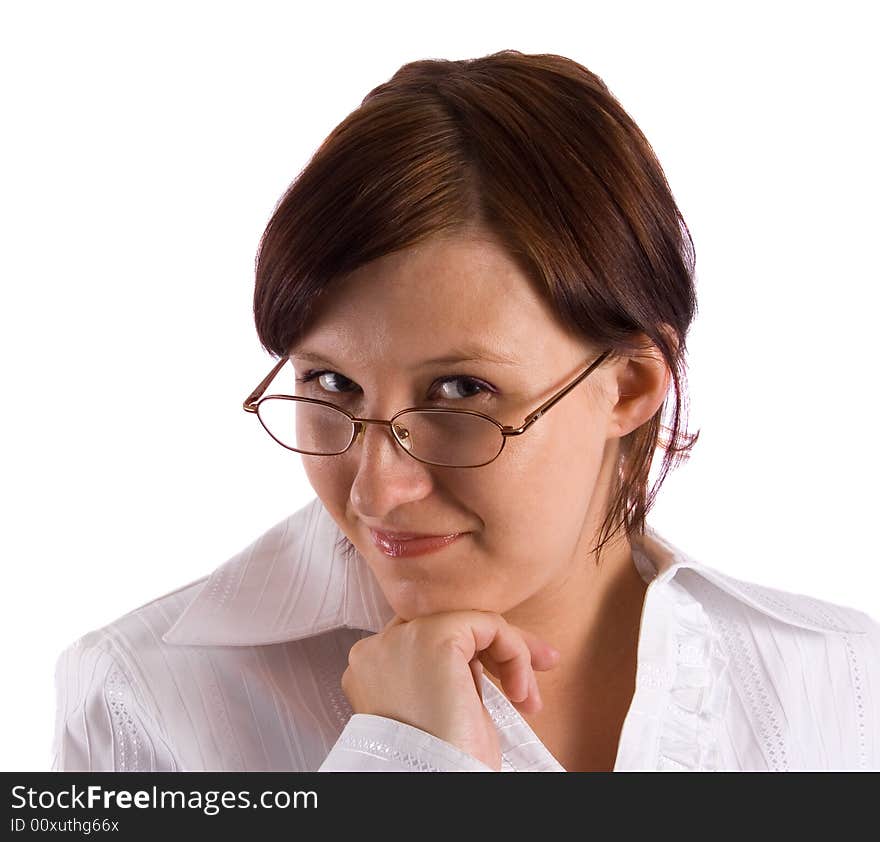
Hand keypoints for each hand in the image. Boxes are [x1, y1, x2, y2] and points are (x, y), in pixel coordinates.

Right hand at [340, 611, 560, 769]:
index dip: (471, 658)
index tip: (506, 682)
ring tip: (528, 696)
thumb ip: (443, 675)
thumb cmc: (439, 761)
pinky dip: (515, 652)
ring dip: (511, 655)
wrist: (435, 782)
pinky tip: (520, 691)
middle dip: (497, 648)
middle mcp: (378, 646)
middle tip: (531, 677)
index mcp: (371, 667)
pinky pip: (488, 625)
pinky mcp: (436, 637)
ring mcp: (403, 637)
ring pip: (470, 621)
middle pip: (448, 625)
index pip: (425, 640)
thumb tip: (478, 657)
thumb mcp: (436, 709)